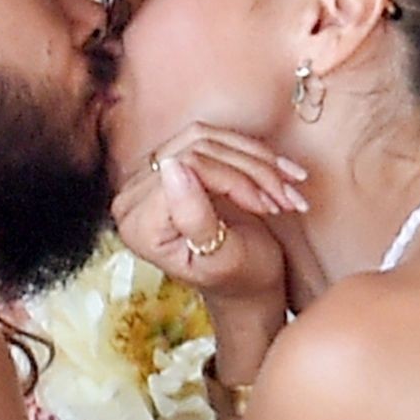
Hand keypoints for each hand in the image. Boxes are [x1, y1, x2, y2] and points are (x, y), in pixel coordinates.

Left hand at [110, 123, 302, 310]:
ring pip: (206, 138)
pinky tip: (278, 172)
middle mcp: (133, 198)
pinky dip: (250, 153)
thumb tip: (172, 165)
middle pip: (195, 150)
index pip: (185, 168)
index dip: (235, 181)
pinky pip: (210, 138)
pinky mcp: (172, 162)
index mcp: (137, 226)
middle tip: (286, 199)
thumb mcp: (222, 256)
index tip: (271, 205)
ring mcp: (149, 177)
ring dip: (256, 160)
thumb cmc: (239, 278)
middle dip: (251, 171)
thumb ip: (193, 216)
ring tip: (286, 187)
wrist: (247, 282)